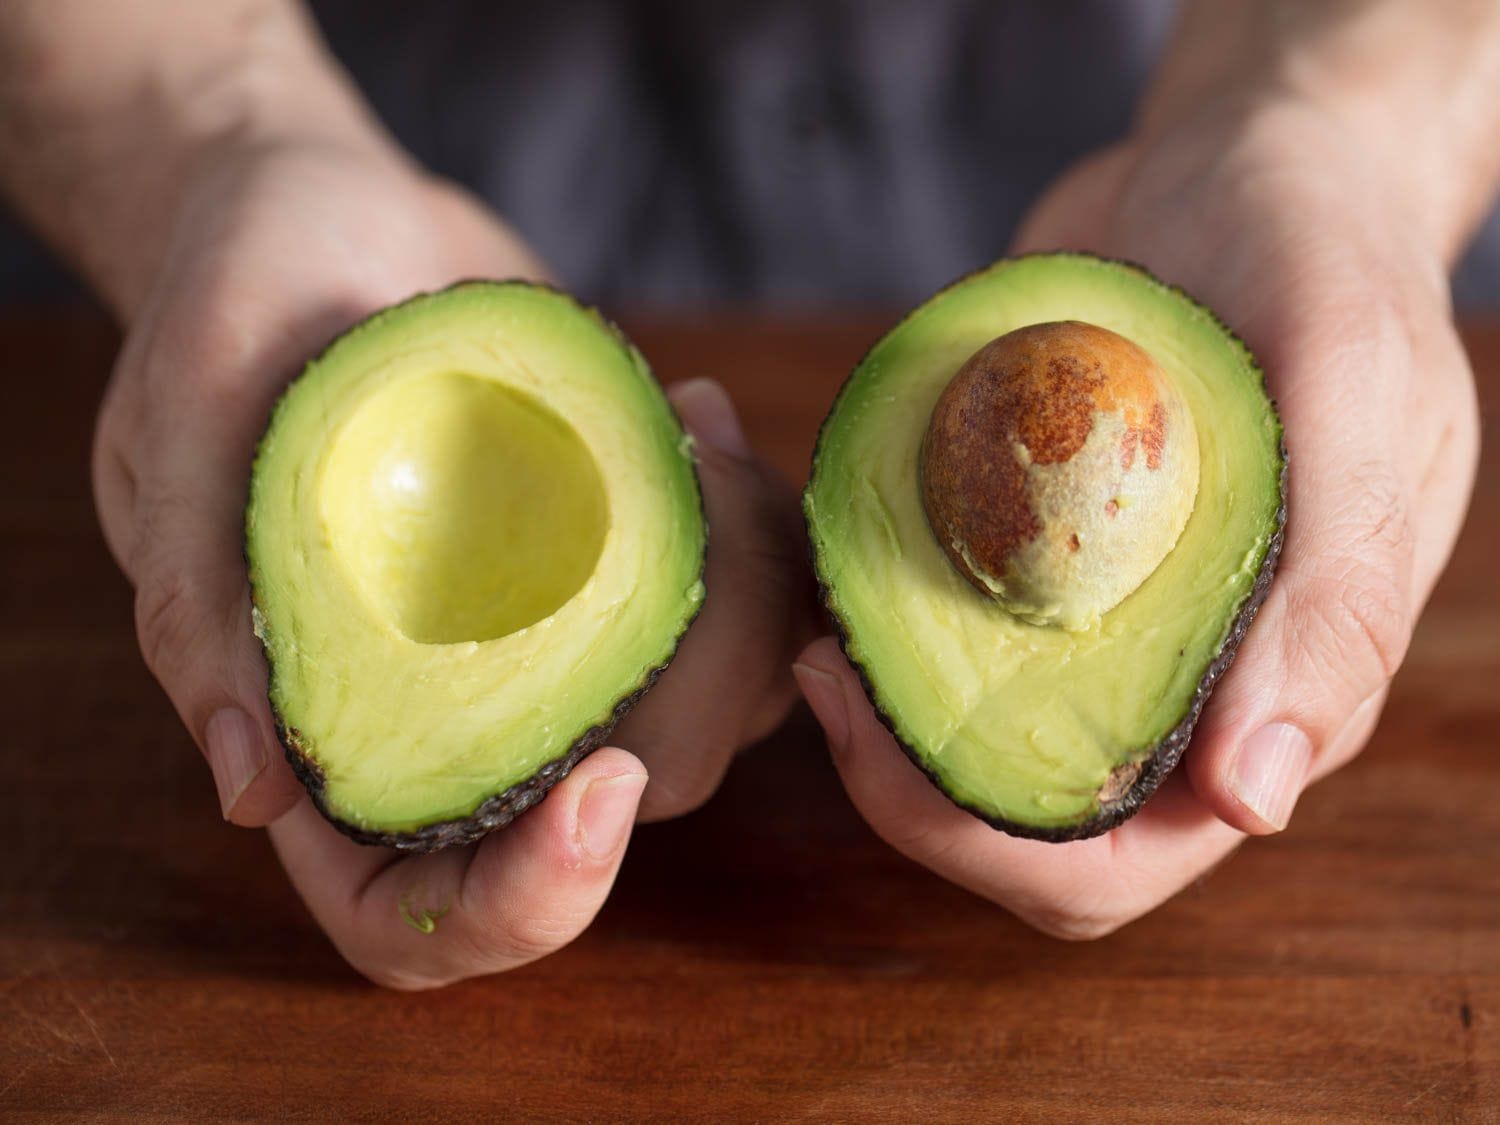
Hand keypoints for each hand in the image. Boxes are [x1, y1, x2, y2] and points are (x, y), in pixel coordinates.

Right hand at [92, 138, 806, 985]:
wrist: (327, 218)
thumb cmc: (231, 307)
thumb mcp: (186, 427)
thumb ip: (203, 607)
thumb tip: (251, 790)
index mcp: (337, 726)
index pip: (418, 916)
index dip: (522, 904)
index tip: (606, 780)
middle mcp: (462, 711)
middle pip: (619, 809)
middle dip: (701, 686)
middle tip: (684, 495)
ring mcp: (562, 644)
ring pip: (716, 710)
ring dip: (752, 588)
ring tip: (691, 430)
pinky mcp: (632, 568)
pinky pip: (747, 604)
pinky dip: (759, 520)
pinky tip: (701, 412)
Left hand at [794, 98, 1479, 937]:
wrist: (1248, 160)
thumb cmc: (1326, 257)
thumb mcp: (1359, 399)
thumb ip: (1332, 597)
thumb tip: (1256, 798)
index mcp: (1267, 686)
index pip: (1119, 856)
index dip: (989, 842)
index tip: (880, 729)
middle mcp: (1169, 673)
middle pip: (1018, 820)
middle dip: (905, 786)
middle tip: (824, 672)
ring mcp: (1089, 614)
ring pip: (961, 735)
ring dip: (872, 707)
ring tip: (813, 622)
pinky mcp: (1026, 546)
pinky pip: (935, 622)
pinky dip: (868, 608)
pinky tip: (825, 552)